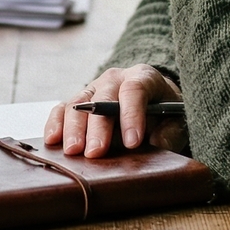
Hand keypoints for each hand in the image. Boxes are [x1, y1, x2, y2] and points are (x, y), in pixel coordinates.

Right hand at [43, 65, 186, 157]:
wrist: (154, 103)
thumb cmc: (166, 114)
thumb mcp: (177, 121)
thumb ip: (170, 133)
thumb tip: (155, 144)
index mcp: (143, 77)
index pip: (135, 90)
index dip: (132, 115)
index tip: (133, 142)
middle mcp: (115, 78)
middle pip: (103, 98)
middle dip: (99, 127)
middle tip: (96, 152)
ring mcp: (94, 89)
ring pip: (78, 103)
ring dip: (74, 129)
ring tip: (73, 151)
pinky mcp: (79, 102)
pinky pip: (62, 109)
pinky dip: (56, 124)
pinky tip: (52, 141)